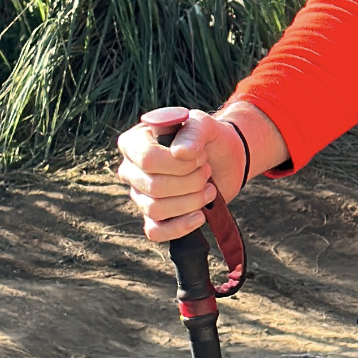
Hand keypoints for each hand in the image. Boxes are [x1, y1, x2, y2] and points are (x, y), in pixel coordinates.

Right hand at [115, 107, 245, 243]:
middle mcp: (131, 170)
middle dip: (190, 182)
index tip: (200, 156)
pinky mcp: (155, 217)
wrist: (226, 159)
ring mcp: (140, 196)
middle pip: (153, 187)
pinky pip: (155, 231)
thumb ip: (193, 132)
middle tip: (207, 171)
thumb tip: (180, 153)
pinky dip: (180, 227)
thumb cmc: (209, 138)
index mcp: (135, 142)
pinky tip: (200, 216)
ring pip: (155, 209)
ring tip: (209, 189)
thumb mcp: (204, 125)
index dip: (178, 164)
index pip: (147, 159)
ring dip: (191, 201)